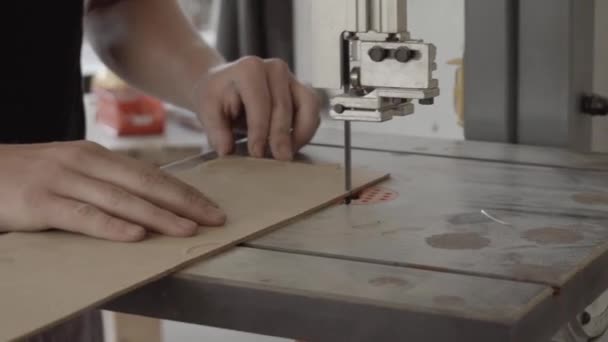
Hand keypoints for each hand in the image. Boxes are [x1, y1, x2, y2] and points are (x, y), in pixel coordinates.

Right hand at [0, 141, 225, 241]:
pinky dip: (111, 226)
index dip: (183, 191)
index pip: (150, 174)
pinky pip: (81, 216)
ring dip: (158, 215)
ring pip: (119, 199)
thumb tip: (148, 204)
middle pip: (144, 183)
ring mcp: (62, 180)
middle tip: (214, 219)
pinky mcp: (39, 202)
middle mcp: (84, 163)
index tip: (210, 207)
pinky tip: (135, 235)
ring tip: (187, 230)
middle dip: (183, 202)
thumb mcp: (72, 171)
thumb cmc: (29, 176)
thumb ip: (105, 183)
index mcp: (96, 156)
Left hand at [194, 57, 320, 160]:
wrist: (225, 85)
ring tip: (287, 153)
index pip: (260, 103)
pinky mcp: (302, 90)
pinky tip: (293, 144)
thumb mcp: (207, 110)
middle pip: (284, 107)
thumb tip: (226, 149)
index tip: (256, 153)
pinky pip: (313, 111)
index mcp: (249, 69)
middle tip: (278, 159)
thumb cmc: (218, 96)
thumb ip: (216, 130)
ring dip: (301, 133)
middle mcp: (274, 69)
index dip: (259, 131)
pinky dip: (306, 130)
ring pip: (307, 107)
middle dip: (280, 137)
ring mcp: (291, 78)